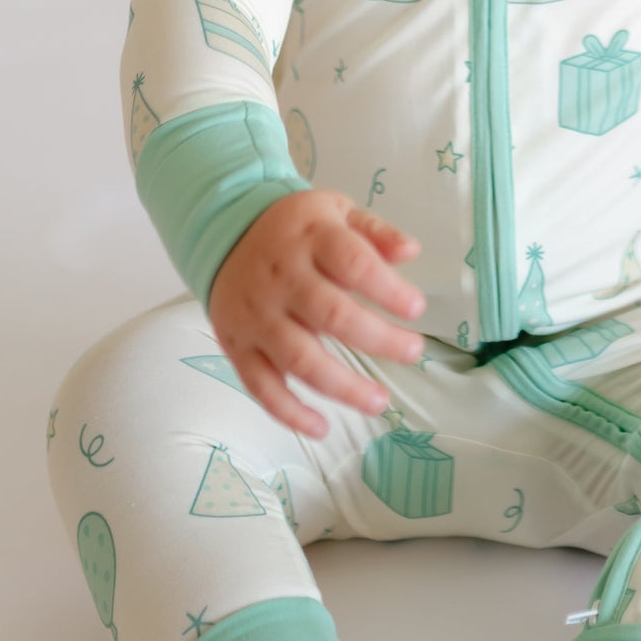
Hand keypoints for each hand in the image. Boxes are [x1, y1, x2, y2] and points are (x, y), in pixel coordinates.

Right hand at [208, 188, 426, 437]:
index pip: (353, 263)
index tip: (416, 309)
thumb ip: (375, 232)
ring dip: (342, 386)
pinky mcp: (237, 344)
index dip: (387, 289)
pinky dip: (289, 413)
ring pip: (299, 358)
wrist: (224, 232)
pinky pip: (260, 385)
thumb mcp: (336, 211)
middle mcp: (281, 278)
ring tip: (379, 400)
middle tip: (413, 352)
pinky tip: (321, 428)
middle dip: (378, 339)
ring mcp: (257, 315)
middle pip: (331, 314)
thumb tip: (412, 252)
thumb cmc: (296, 229)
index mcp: (311, 238)